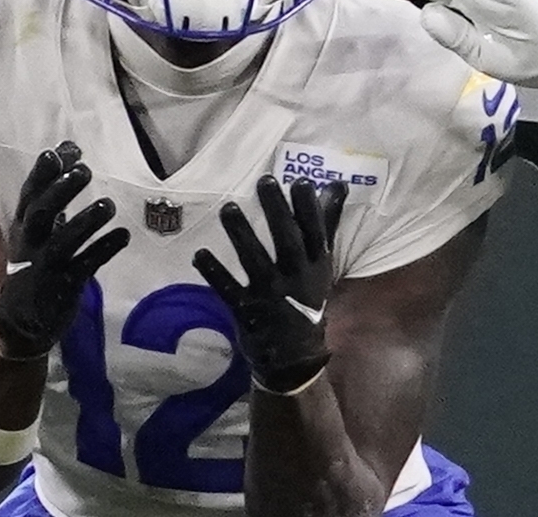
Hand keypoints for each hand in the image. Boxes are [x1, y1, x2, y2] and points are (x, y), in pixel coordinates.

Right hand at [0, 141, 130, 360]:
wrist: (23, 321)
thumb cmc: (37, 262)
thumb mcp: (40, 227)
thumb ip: (55, 188)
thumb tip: (70, 147)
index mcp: (23, 227)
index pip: (29, 196)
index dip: (41, 174)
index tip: (57, 152)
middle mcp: (30, 245)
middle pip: (41, 214)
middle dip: (61, 191)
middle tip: (85, 171)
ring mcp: (46, 267)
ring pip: (62, 243)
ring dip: (85, 222)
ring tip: (108, 205)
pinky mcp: (64, 287)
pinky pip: (85, 267)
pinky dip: (104, 250)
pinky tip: (123, 235)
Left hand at [192, 176, 347, 393]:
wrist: (296, 357)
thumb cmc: (307, 298)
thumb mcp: (322, 262)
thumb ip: (326, 222)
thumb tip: (337, 185)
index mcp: (316, 265)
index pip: (315, 232)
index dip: (308, 207)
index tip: (301, 182)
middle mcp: (296, 278)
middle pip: (287, 241)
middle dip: (277, 211)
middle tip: (265, 181)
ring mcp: (270, 295)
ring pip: (255, 261)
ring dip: (242, 235)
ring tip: (228, 208)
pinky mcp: (247, 311)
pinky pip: (228, 289)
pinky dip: (214, 272)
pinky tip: (199, 254)